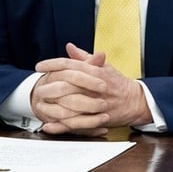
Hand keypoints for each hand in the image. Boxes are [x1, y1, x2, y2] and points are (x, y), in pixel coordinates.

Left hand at [31, 42, 152, 134]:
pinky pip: (75, 124)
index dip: (52, 64)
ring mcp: (96, 104)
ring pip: (69, 105)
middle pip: (67, 85)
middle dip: (49, 86)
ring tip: (39, 105)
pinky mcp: (96, 119)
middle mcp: (96, 87)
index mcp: (96, 72)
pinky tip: (49, 124)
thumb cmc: (118, 83)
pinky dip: (60, 125)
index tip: (39, 66)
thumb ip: (85, 57)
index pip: (70, 65)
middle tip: (37, 87)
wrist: (136, 101)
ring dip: (52, 106)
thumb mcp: (104, 66)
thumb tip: (70, 46)